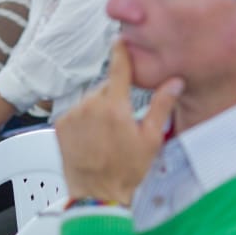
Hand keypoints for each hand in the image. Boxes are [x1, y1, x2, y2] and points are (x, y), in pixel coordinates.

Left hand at [54, 41, 183, 203]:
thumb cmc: (126, 170)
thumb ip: (162, 105)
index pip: (119, 68)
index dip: (121, 52)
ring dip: (99, 110)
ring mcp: (73, 115)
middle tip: (124, 122)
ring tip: (107, 134)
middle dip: (115, 98)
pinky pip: (76, 112)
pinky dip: (84, 119)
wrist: (97, 194)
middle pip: (106, 88)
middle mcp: (91, 106)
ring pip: (90, 101)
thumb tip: (175, 82)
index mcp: (115, 107)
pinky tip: (92, 137)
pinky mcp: (61, 125)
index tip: (121, 40)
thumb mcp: (151, 139)